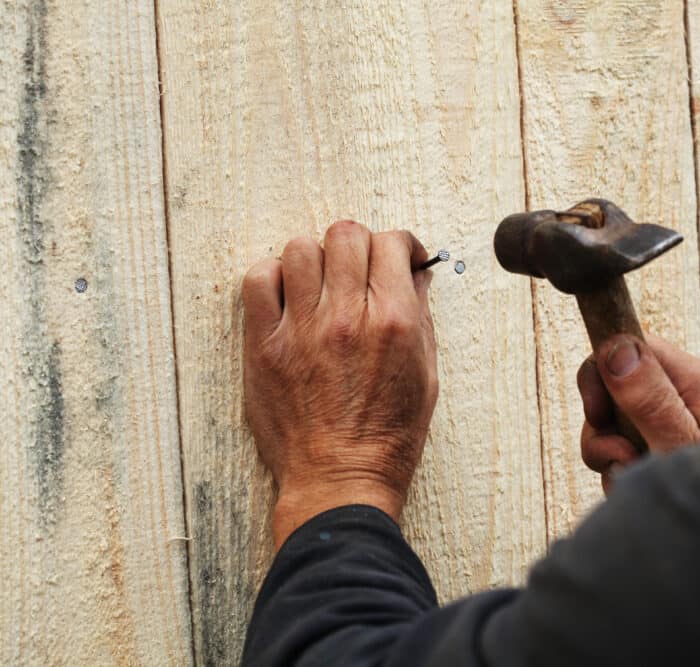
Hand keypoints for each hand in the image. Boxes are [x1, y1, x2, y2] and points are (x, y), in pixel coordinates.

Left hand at [242, 222, 437, 548]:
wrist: (340, 481)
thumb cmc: (387, 437)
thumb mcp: (426, 374)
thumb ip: (420, 316)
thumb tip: (414, 275)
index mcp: (394, 321)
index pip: (391, 243)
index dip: (398, 245)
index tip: (397, 258)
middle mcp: (348, 317)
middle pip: (345, 235)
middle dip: (358, 246)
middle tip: (359, 269)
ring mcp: (302, 329)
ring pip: (300, 248)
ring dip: (315, 259)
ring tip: (321, 285)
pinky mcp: (265, 345)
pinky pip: (257, 281)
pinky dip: (272, 278)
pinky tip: (288, 298)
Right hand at [577, 334, 699, 492]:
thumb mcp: (680, 447)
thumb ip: (648, 399)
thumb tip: (616, 346)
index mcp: (697, 382)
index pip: (634, 347)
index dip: (604, 374)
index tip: (597, 412)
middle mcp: (686, 397)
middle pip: (616, 389)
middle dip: (604, 430)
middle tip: (622, 459)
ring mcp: (675, 425)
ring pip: (616, 428)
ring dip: (613, 460)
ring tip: (638, 482)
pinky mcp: (666, 451)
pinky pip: (626, 455)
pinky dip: (625, 476)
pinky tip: (644, 491)